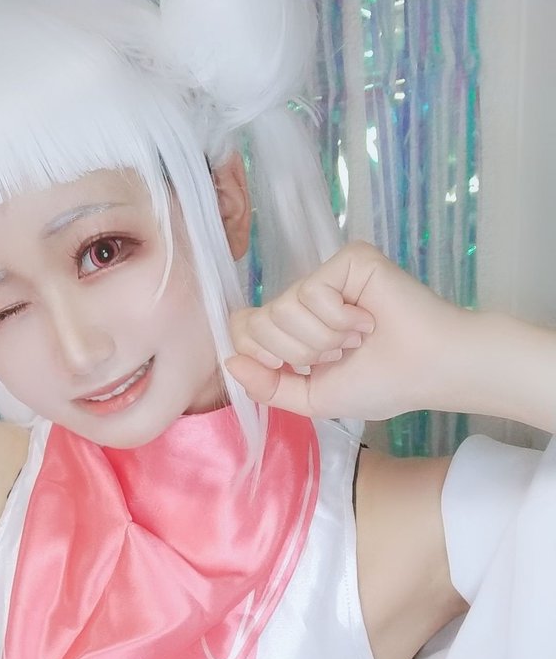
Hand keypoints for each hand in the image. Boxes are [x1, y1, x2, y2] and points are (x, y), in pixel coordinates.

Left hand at [226, 242, 471, 422]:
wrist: (428, 370)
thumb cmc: (381, 384)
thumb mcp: (313, 398)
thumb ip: (269, 386)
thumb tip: (230, 361)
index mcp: (298, 328)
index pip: (245, 330)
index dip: (262, 355)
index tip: (304, 367)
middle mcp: (308, 298)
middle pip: (260, 323)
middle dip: (300, 353)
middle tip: (341, 353)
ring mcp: (327, 276)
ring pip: (283, 309)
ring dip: (323, 339)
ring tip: (358, 338)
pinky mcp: (347, 260)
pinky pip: (312, 293)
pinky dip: (338, 320)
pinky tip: (367, 320)